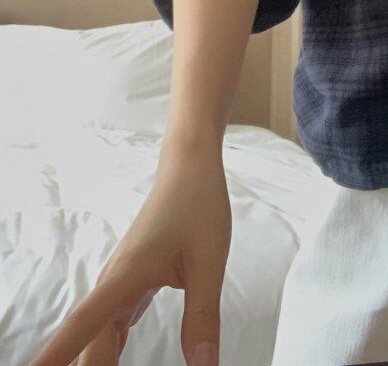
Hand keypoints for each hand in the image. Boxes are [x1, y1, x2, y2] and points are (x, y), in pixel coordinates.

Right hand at [27, 136, 230, 365]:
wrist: (190, 166)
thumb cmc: (199, 206)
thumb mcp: (209, 264)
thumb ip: (202, 318)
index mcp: (124, 278)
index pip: (79, 329)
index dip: (53, 357)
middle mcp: (113, 282)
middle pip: (89, 342)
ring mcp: (121, 280)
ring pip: (99, 333)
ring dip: (97, 361)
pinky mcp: (132, 278)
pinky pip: (112, 321)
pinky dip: (111, 345)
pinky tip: (113, 356)